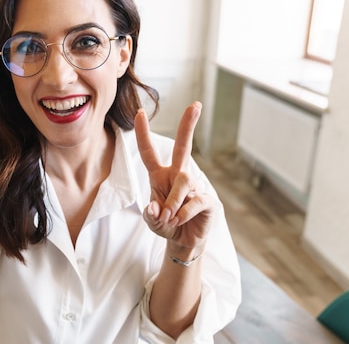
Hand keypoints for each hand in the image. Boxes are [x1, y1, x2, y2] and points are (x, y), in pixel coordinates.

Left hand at [134, 102, 215, 250]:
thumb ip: (151, 215)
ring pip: (183, 181)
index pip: (149, 152)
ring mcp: (195, 186)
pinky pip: (194, 201)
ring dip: (172, 202)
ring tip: (169, 218)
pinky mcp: (207, 200)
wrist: (184, 243)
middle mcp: (178, 176)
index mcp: (160, 176)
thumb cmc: (166, 225)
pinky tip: (178, 221)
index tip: (140, 113)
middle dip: (188, 125)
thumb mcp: (152, 222)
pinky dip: (182, 213)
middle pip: (183, 146)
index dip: (143, 134)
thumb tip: (156, 207)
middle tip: (196, 105)